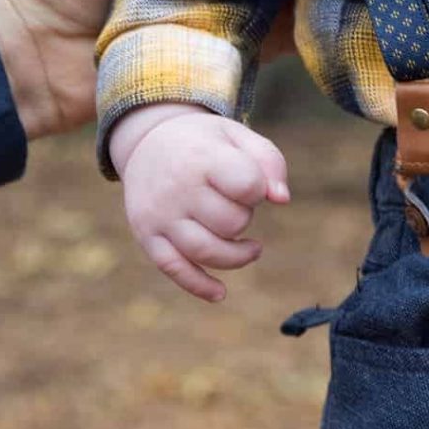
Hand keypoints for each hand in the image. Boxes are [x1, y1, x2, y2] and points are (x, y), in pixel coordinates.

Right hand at [110, 103, 290, 302]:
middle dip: (244, 218)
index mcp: (201, 158)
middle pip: (231, 223)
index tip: (250, 182)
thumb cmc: (203, 142)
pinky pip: (174, 269)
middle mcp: (177, 188)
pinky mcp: (147, 236)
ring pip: (206, 252)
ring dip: (237, 257)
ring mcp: (160, 216)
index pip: (246, 186)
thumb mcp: (237, 135)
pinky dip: (199, 285)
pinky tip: (220, 293)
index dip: (258, 189)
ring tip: (252, 249)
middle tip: (235, 203)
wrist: (146, 141)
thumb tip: (282, 200)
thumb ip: (269, 161)